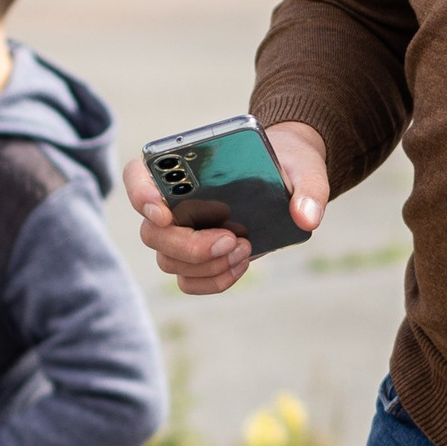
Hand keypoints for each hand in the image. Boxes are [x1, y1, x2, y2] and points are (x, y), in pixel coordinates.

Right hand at [124, 121, 329, 294]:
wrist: (290, 180)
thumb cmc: (286, 163)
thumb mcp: (304, 166)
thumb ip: (308, 187)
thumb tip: (306, 218)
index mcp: (183, 167)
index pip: (138, 175)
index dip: (140, 194)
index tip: (162, 210)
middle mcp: (172, 202)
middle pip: (153, 232)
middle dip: (189, 244)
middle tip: (230, 238)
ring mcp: (181, 233)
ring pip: (168, 261)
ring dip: (205, 264)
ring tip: (245, 248)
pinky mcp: (196, 258)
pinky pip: (188, 281)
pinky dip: (213, 281)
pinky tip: (241, 265)